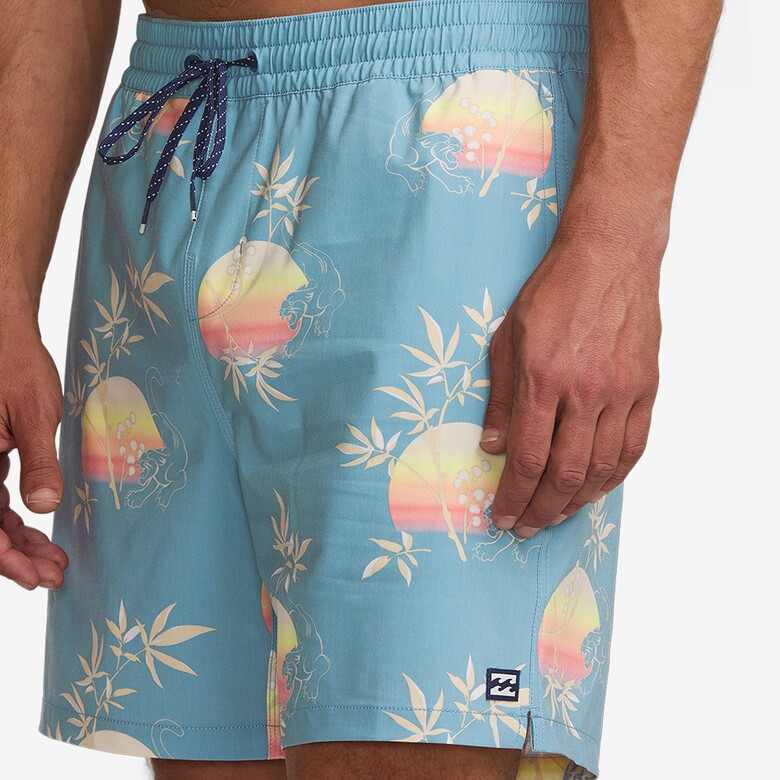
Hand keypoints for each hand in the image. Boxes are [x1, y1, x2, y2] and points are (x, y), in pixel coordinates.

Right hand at [0, 323, 67, 589]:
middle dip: (14, 556)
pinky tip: (40, 535)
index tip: (31, 573)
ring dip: (18, 543)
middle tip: (50, 576)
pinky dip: (17, 521)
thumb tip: (44, 505)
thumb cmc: (17, 364)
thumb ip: (38, 460)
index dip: (2, 553)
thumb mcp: (34, 412)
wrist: (7, 334)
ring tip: (52, 565)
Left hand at [480, 227, 661, 536]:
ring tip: (556, 516)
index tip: (503, 516)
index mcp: (543, 378)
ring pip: (603, 468)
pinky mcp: (645, 388)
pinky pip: (634, 447)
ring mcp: (621, 392)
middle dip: (542, 509)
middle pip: (565, 472)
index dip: (514, 495)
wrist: (608, 257)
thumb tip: (493, 447)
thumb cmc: (552, 294)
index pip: (528, 457)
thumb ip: (501, 398)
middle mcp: (585, 391)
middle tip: (525, 528)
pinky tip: (595, 490)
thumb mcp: (507, 339)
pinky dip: (614, 477)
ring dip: (577, 501)